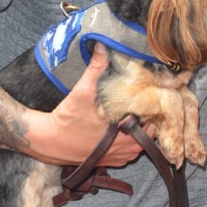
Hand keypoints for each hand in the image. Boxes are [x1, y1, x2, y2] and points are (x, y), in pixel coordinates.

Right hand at [29, 43, 146, 166]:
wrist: (50, 142)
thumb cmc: (68, 119)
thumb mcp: (83, 91)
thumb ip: (96, 68)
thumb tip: (103, 45)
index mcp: (128, 131)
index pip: (155, 118)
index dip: (155, 104)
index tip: (153, 92)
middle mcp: (129, 148)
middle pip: (152, 130)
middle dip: (149, 116)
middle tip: (144, 100)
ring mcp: (122, 157)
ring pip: (143, 141)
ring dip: (141, 129)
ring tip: (135, 112)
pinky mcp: (114, 161)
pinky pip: (132, 151)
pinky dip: (131, 141)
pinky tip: (123, 128)